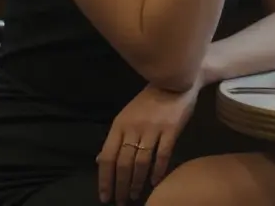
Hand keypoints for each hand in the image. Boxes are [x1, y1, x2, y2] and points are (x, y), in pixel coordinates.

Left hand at [96, 84, 198, 204]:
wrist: (174, 81)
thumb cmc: (148, 101)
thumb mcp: (126, 116)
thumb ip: (116, 138)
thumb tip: (101, 160)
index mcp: (119, 125)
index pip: (107, 157)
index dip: (105, 179)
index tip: (105, 196)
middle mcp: (133, 128)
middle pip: (123, 163)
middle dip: (120, 185)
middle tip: (121, 202)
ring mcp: (153, 129)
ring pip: (141, 162)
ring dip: (137, 182)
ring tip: (134, 195)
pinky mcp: (171, 130)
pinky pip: (162, 155)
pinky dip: (158, 171)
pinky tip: (155, 183)